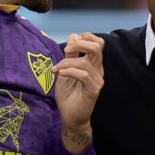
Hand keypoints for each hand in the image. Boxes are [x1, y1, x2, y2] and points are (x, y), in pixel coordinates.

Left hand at [53, 32, 104, 151]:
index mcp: (93, 63)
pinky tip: (60, 74)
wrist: (70, 117)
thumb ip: (70, 55)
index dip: (84, 37)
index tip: (69, 46)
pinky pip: (84, 75)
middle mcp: (98, 70)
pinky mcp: (93, 90)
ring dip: (66, 62)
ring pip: (85, 62)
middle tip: (66, 50)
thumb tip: (73, 37)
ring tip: (56, 69)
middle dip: (79, 43)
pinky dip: (70, 71)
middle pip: (97, 46)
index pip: (97, 42)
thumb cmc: (69, 95)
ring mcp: (97, 80)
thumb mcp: (65, 70)